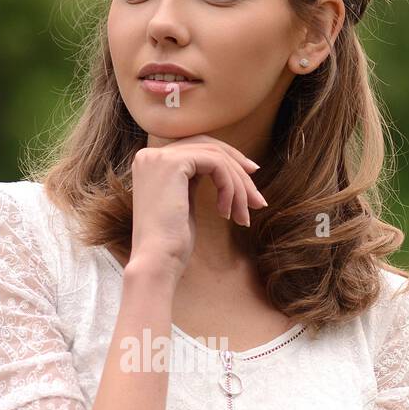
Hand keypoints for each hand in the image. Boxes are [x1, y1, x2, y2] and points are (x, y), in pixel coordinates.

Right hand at [128, 134, 267, 280]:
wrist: (157, 262)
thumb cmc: (171, 244)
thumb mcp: (183, 203)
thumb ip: (194, 180)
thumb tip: (226, 169)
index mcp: (152, 163)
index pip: (197, 148)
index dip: (228, 161)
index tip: (250, 180)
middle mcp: (151, 155)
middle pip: (209, 147)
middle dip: (238, 170)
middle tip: (257, 199)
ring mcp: (159, 157)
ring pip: (216, 156)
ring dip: (238, 187)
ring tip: (244, 216)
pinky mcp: (172, 163)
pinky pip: (216, 164)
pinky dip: (229, 187)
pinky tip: (226, 213)